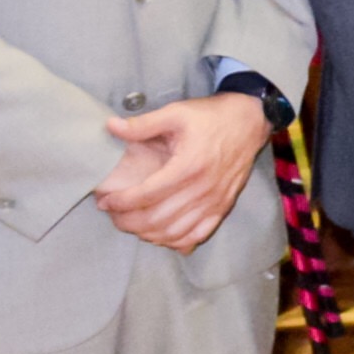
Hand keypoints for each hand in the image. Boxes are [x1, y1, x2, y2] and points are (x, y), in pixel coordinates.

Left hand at [92, 92, 271, 253]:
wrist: (249, 122)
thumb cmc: (211, 117)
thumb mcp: (176, 113)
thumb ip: (142, 124)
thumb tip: (110, 127)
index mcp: (188, 166)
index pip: (146, 196)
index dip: (120, 202)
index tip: (104, 201)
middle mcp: (202, 189)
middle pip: (156, 219)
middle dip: (127, 221)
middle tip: (113, 214)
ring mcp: (214, 201)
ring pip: (174, 232)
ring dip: (147, 233)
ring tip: (132, 223)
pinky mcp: (223, 207)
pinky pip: (196, 235)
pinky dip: (175, 241)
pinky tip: (161, 234)